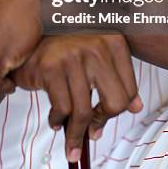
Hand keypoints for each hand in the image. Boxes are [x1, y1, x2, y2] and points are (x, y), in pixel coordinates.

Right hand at [10, 33, 142, 161]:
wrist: (31, 30)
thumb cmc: (66, 42)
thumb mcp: (98, 52)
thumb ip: (118, 77)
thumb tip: (135, 106)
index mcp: (114, 41)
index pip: (128, 90)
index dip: (117, 111)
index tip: (105, 118)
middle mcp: (97, 46)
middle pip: (114, 103)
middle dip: (100, 124)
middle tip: (92, 133)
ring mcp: (73, 56)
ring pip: (84, 111)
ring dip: (76, 133)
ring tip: (72, 138)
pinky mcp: (51, 67)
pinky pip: (62, 108)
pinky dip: (58, 120)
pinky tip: (56, 119)